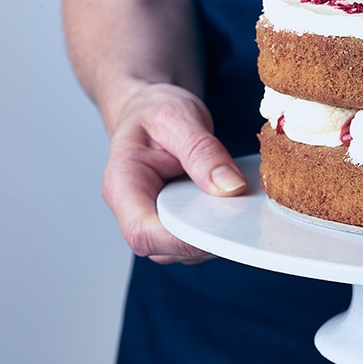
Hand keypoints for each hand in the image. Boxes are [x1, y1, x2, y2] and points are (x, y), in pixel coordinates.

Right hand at [102, 83, 247, 263]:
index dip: (181, 240)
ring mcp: (154, 221)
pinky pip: (196, 239)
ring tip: (238, 205)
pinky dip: (217, 229)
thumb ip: (202, 151)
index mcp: (122, 186)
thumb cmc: (152, 112)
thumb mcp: (177, 117)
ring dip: (214, 235)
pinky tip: (233, 206)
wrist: (147, 112)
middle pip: (165, 249)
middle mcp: (133, 211)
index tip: (219, 226)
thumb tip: (230, 187)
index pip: (142, 232)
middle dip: (205, 238)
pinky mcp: (173, 223)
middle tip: (240, 212)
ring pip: (184, 250)